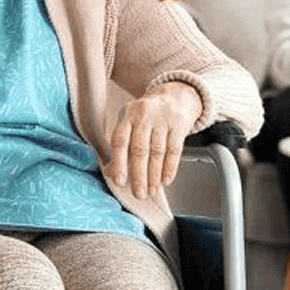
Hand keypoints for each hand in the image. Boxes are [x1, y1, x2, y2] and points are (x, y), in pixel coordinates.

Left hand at [105, 82, 202, 198]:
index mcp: (127, 115)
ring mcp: (163, 118)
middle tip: (139, 194)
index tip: (119, 181)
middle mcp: (144, 115)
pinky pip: (174, 149)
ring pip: (157, 151)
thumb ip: (120, 147)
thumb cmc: (147, 114)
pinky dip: (170, 167)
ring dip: (154, 175)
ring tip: (152, 190)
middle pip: (140, 149)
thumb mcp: (130, 123)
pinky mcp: (179, 124)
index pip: (120, 140)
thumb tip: (110, 173)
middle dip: (139, 175)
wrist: (176, 95)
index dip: (119, 162)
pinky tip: (166, 180)